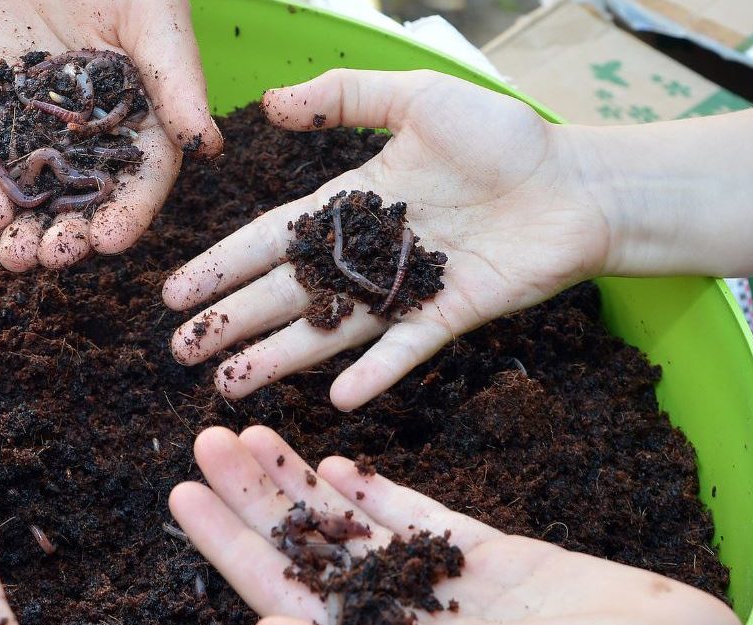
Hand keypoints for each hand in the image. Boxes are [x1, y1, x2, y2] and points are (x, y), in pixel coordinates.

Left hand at [0, 0, 222, 270]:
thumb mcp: (155, 16)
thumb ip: (177, 81)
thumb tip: (210, 147)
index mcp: (137, 114)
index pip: (137, 178)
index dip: (126, 213)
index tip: (110, 241)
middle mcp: (83, 128)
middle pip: (79, 195)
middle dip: (69, 232)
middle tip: (57, 255)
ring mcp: (29, 119)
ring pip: (28, 186)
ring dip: (24, 226)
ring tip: (18, 258)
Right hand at [162, 68, 610, 409]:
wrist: (578, 182)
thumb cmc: (502, 137)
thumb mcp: (416, 99)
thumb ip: (345, 97)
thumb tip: (268, 104)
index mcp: (349, 207)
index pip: (269, 240)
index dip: (220, 266)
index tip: (174, 294)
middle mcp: (365, 257)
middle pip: (284, 294)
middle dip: (230, 323)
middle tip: (181, 352)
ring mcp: (403, 292)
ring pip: (327, 331)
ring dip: (278, 358)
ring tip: (229, 385)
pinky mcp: (447, 316)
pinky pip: (403, 351)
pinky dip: (372, 374)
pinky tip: (337, 399)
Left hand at [169, 426, 752, 624]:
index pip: (274, 591)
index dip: (225, 543)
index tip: (181, 493)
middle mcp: (394, 621)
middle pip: (302, 549)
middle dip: (250, 495)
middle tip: (204, 437)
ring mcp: (438, 587)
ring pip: (348, 526)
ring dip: (299, 481)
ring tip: (253, 432)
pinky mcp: (486, 557)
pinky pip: (416, 518)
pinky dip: (374, 491)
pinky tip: (335, 461)